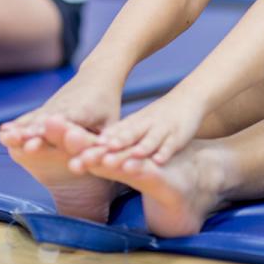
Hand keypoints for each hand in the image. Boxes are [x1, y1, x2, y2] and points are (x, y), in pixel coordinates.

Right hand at [0, 67, 121, 150]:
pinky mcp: (46, 108)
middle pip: (46, 122)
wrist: (97, 75)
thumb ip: (105, 143)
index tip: (38, 142)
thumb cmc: (107, 105)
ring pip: (34, 119)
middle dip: (33, 133)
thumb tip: (104, 160)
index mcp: (83, 110)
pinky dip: (18, 124)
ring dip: (21, 129)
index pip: (66, 124)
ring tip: (6, 138)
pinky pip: (31, 117)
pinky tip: (3, 133)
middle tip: (20, 143)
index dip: (52, 133)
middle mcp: (64, 107)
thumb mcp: (112, 124)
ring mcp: (52, 107)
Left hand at [76, 88, 204, 168]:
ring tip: (123, 165)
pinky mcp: (177, 134)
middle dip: (108, 150)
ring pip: (146, 141)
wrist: (187, 98)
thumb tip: (93, 149)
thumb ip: (118, 136)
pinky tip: (158, 161)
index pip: (110, 136)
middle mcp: (143, 125)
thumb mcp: (137, 124)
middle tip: (89, 160)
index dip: (93, 147)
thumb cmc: (158, 116)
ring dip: (134, 152)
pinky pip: (170, 144)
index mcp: (131, 124)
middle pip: (124, 138)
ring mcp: (160, 129)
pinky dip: (164, 152)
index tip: (77, 157)